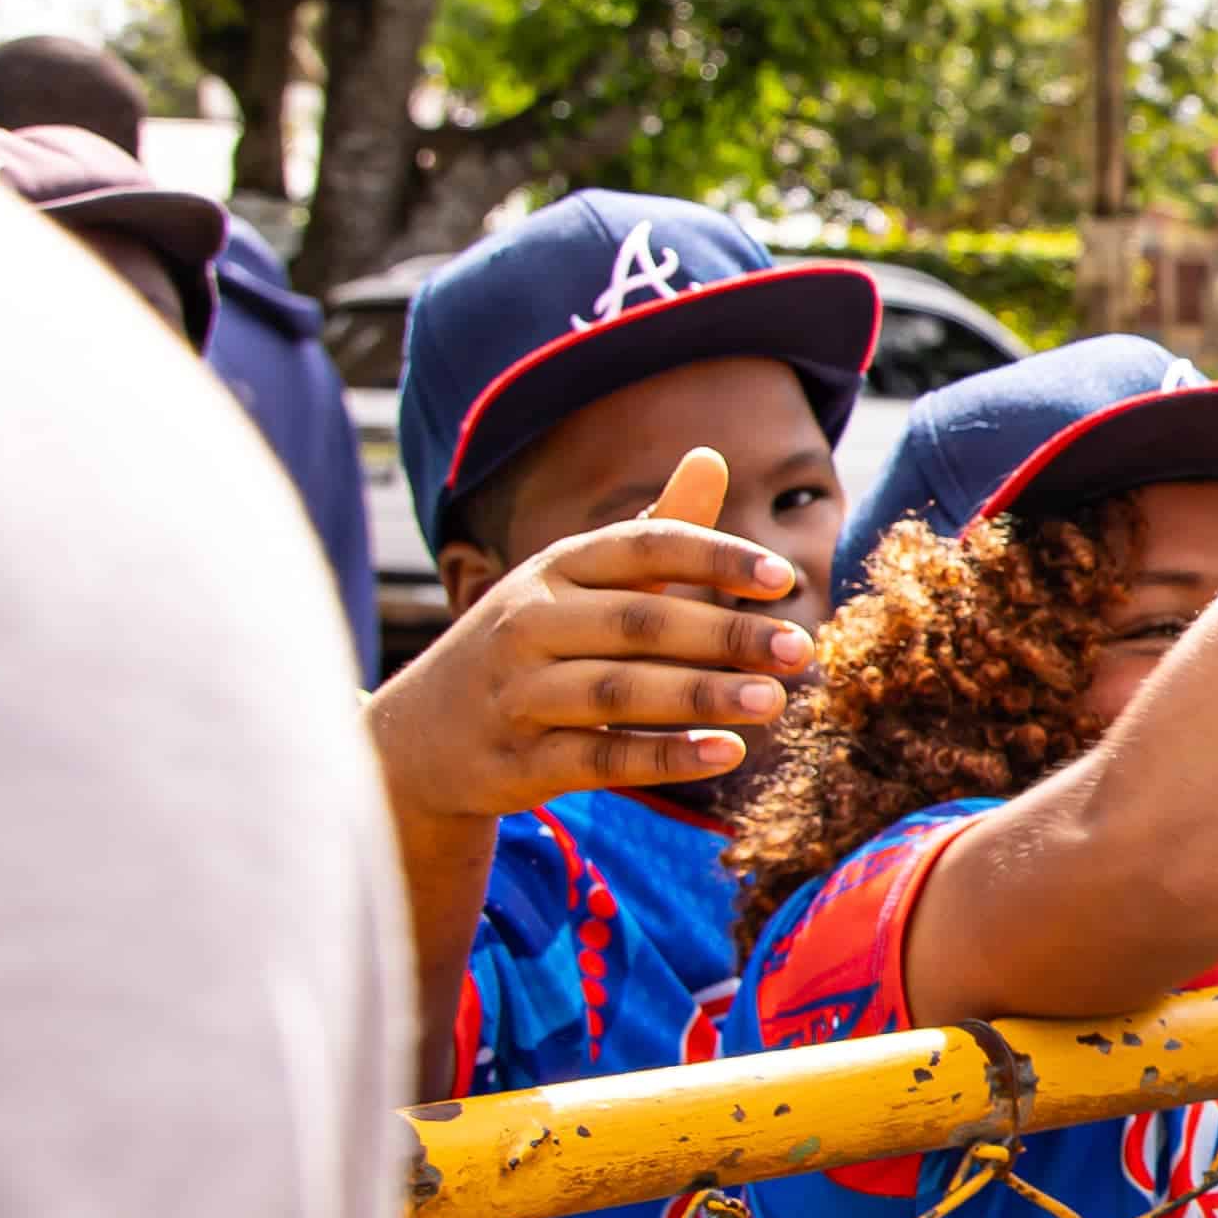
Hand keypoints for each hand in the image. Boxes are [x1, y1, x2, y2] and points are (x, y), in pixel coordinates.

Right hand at [368, 451, 815, 824]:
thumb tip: (711, 456)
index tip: (781, 577)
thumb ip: (652, 532)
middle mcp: (528, 623)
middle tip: (800, 648)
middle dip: (724, 633)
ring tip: (773, 699)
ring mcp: (516, 694)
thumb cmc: (528, 645)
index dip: (712, 557)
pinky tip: (726, 753)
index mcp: (554, 568)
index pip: (640, 547)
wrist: (417, 738)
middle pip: (638, 622)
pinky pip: (597, 757)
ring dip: (701, 695)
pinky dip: (663, 756)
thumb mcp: (577, 581)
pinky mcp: (516, 762)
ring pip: (618, 690)